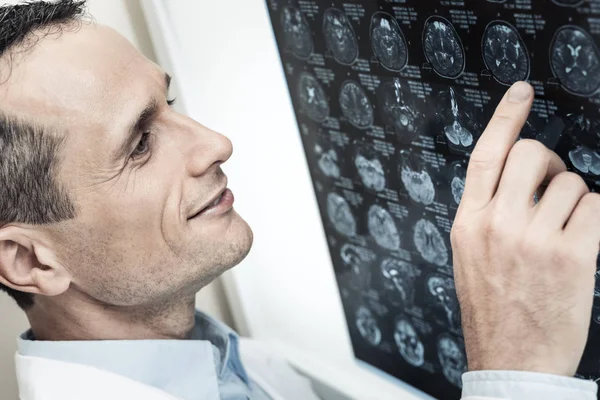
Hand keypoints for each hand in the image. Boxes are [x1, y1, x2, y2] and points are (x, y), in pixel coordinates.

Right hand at [451, 81, 599, 376]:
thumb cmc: (492, 307)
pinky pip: (597, 207)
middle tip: (550, 182)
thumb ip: (487, 212)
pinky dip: (595, 216)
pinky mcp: (572, 256)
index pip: (484, 155)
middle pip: (531, 154)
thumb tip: (522, 177)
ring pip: (572, 182)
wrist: (511, 360)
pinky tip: (581, 241)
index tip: (522, 91)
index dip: (505, 117)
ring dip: (575, 198)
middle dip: (548, 160)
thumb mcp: (471, 255)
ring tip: (563, 230)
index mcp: (468, 223)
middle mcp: (497, 225)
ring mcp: (534, 239)